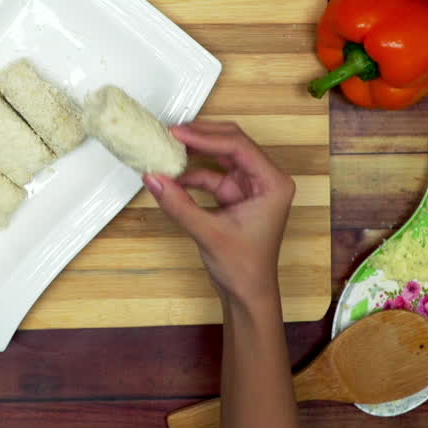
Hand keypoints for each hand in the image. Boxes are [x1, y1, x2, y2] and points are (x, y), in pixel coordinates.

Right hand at [143, 120, 295, 306]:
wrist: (247, 294)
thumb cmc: (245, 268)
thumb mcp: (208, 233)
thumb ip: (179, 204)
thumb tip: (154, 178)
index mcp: (273, 184)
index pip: (238, 147)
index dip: (206, 137)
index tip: (179, 133)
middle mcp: (264, 180)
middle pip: (231, 144)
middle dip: (200, 137)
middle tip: (171, 133)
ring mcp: (249, 187)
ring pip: (220, 157)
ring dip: (194, 155)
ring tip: (168, 150)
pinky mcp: (234, 195)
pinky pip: (210, 175)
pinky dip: (191, 175)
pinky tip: (172, 176)